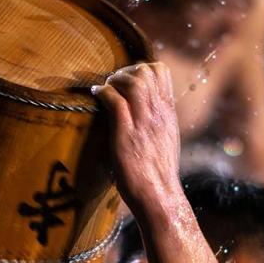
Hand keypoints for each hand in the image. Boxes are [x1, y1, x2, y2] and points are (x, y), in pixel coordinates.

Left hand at [93, 62, 182, 214]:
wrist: (159, 195)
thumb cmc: (159, 174)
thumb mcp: (166, 141)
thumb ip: (158, 123)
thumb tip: (145, 116)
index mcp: (168, 113)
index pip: (161, 72)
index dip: (141, 66)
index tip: (127, 78)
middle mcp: (158, 113)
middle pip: (146, 71)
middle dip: (125, 70)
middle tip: (113, 82)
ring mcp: (143, 123)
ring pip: (133, 82)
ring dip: (115, 79)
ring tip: (106, 88)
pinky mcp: (126, 134)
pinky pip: (115, 101)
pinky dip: (103, 93)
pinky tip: (95, 96)